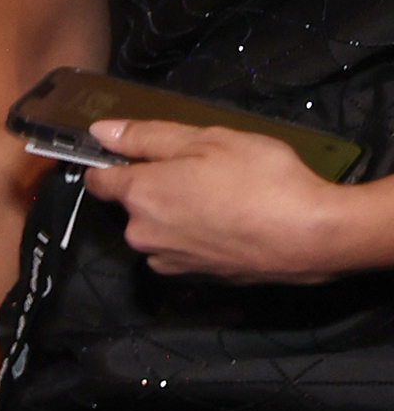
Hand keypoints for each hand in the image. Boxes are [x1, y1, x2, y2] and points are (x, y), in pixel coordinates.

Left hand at [81, 118, 363, 282]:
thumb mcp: (206, 140)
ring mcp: (168, 260)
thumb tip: (101, 132)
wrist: (312, 237)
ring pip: (158, 229)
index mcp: (139, 195)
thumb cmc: (261, 180)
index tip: (128, 154)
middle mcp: (142, 233)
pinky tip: (229, 224)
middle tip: (201, 170)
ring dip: (177, 214)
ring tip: (222, 198)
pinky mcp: (196, 279)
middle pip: (133, 205)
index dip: (109, 163)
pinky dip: (197, 237)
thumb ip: (147, 136)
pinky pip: (183, 250)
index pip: (98, 180)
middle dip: (156, 187)